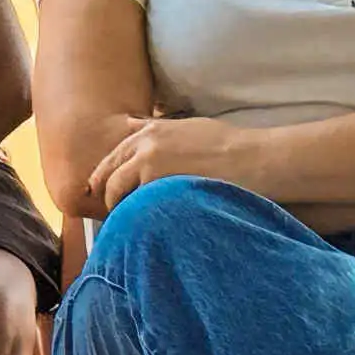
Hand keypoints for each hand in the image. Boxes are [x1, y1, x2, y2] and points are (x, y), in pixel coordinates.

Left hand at [88, 115, 240, 213]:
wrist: (252, 158)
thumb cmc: (229, 145)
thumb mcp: (188, 127)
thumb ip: (159, 131)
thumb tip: (135, 126)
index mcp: (150, 130)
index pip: (113, 156)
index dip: (105, 177)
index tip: (102, 192)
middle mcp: (144, 143)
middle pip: (108, 175)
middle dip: (107, 195)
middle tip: (111, 214)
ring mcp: (149, 164)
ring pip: (117, 192)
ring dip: (119, 209)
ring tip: (127, 226)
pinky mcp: (158, 185)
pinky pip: (135, 206)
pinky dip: (135, 218)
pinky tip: (142, 228)